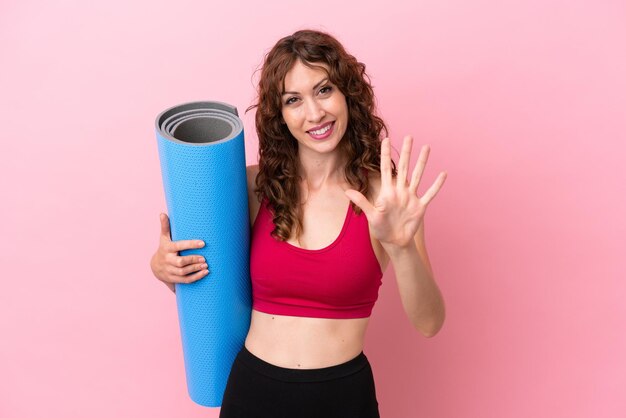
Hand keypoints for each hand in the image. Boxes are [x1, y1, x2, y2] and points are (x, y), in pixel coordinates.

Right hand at [150, 213, 208, 291]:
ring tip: (206, 265)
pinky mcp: (173, 278)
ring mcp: (170, 271)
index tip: (203, 243)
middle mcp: (168, 260)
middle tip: (205, 258)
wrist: (155, 266)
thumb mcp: (163, 238)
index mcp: (167, 248)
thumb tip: (162, 213)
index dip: (191, 245)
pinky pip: (185, 280)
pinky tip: (205, 273)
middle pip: (181, 262)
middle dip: (193, 260)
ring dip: (195, 269)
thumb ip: (165, 226)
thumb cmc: (164, 248)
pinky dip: (196, 277)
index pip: (179, 246)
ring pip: (183, 272)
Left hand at [345, 136, 446, 250]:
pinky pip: (430, 193)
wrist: (395, 242)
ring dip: (422, 162)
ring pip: (418, 175)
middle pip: (403, 167)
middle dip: (406, 152)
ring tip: (426, 147)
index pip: (385, 169)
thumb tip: (347, 191)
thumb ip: (361, 201)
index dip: (385, 154)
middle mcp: (400, 191)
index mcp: (387, 191)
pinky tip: (443, 173)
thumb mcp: (371, 215)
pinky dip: (436, 184)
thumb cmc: (381, 229)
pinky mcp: (420, 206)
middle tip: (409, 136)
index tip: (385, 139)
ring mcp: (411, 197)